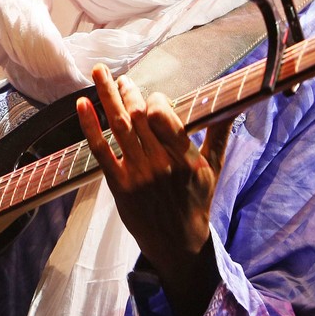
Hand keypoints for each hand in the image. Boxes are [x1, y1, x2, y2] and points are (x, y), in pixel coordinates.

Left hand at [76, 64, 232, 315]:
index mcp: (186, 158)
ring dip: (108, 96)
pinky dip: (90, 125)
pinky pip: (101, 150)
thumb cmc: (196, 202)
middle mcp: (161, 164)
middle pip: (138, 116)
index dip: (156, 101)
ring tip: (100, 73)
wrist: (177, 242)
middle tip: (122, 79)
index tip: (154, 99)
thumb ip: (219, 133)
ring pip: (119, 126)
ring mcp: (138, 174)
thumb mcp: (214, 168)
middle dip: (128, 91)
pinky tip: (82, 104)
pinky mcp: (119, 185)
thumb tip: (232, 104)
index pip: (165, 118)